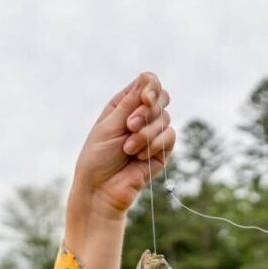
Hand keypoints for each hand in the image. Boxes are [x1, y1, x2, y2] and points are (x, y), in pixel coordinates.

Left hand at [71, 72, 174, 217]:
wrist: (100, 190)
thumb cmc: (97, 158)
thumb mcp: (108, 126)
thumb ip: (129, 103)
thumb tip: (146, 78)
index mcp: (124, 105)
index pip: (148, 83)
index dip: (151, 87)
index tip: (145, 99)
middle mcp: (140, 116)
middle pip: (161, 97)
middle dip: (147, 111)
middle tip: (130, 126)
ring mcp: (152, 133)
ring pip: (165, 119)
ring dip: (145, 134)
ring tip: (127, 149)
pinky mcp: (161, 151)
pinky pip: (170, 137)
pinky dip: (155, 145)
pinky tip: (139, 157)